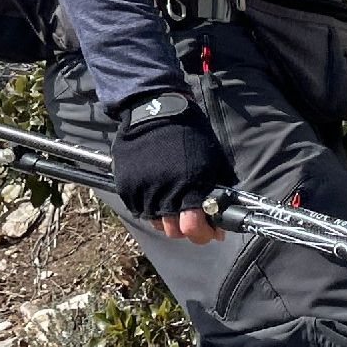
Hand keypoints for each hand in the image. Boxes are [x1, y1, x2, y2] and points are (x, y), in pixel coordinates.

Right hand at [112, 105, 229, 243]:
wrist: (155, 112)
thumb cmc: (189, 135)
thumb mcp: (212, 162)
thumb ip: (216, 193)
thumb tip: (220, 223)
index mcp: (189, 188)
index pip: (193, 229)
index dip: (203, 234)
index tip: (209, 231)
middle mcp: (164, 193)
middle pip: (172, 231)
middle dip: (184, 227)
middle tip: (189, 216)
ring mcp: (142, 191)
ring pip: (154, 221)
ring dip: (164, 216)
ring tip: (170, 200)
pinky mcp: (126, 186)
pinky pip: (137, 208)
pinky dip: (146, 204)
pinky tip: (154, 190)